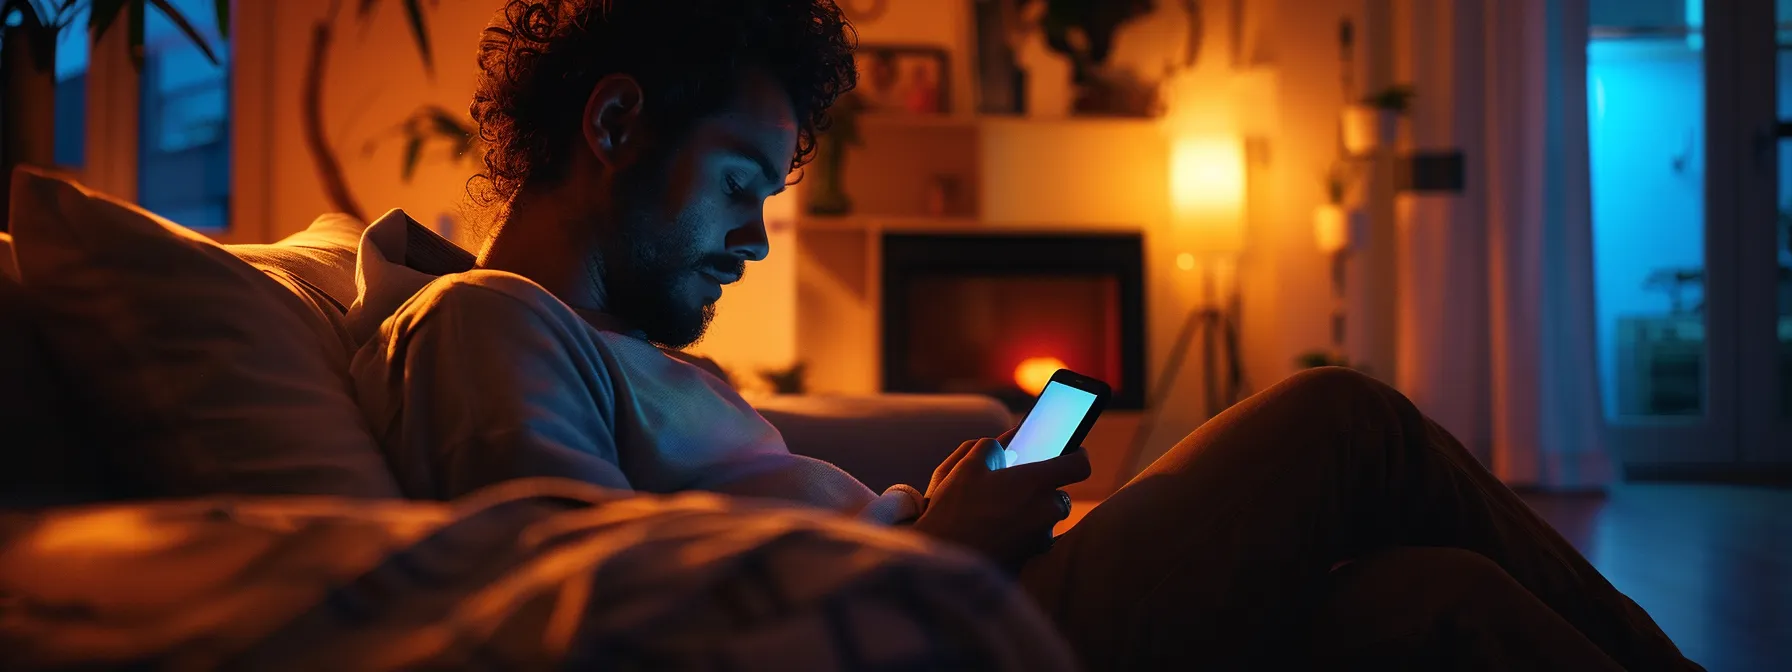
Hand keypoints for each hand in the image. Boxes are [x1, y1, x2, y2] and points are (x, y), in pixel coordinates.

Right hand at [910, 427, 1091, 569]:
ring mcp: (1041, 538)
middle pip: (1060, 494)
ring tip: (998, 512)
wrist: (944, 563)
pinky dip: (1022, 533)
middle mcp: (1047, 511)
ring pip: (1047, 518)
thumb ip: (991, 448)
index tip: (1069, 452)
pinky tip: (995, 532)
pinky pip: (1035, 539)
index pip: (1079, 465)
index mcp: (1037, 482)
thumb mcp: (965, 467)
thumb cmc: (955, 511)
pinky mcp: (1031, 558)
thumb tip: (1002, 446)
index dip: (1076, 455)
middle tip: (1014, 486)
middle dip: (1042, 489)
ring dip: (1032, 512)